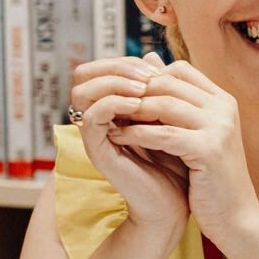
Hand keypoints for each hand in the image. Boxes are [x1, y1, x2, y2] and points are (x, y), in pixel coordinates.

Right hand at [69, 54, 189, 243]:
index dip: (125, 61)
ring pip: (82, 91)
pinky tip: (139, 105)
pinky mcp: (98, 151)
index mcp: (111, 110)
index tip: (156, 68)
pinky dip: (113, 104)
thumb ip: (158, 89)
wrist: (176, 204)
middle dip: (117, 66)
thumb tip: (154, 53)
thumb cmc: (176, 164)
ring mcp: (95, 136)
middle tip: (147, 75)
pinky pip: (92, 117)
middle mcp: (98, 121)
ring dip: (114, 82)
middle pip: (84, 74)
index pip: (100, 68)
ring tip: (144, 88)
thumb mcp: (169, 118)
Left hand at [104, 60, 258, 251]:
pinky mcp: (209, 149)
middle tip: (110, 101)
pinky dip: (137, 133)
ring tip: (110, 116)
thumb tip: (148, 63)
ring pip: (164, 104)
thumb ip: (176, 104)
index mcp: (223, 101)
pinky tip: (118, 137)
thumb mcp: (195, 134)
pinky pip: (164, 134)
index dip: (148, 78)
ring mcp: (219, 127)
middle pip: (169, 82)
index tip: (125, 93)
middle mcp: (224, 108)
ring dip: (132, 110)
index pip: (179, 70)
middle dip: (135, 91)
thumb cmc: (212, 178)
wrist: (236, 217)